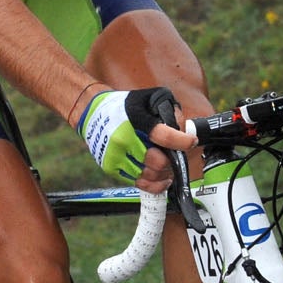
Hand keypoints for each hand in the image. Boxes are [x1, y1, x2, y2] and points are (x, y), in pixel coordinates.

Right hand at [76, 86, 194, 189]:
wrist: (91, 111)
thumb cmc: (122, 106)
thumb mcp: (147, 98)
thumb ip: (168, 111)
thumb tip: (182, 131)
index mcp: (135, 120)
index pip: (164, 136)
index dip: (182, 142)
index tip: (191, 142)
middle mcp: (124, 138)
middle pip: (158, 162)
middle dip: (171, 162)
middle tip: (174, 158)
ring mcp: (116, 155)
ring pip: (149, 176)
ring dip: (163, 174)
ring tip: (167, 169)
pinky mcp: (110, 167)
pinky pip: (137, 183)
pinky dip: (153, 184)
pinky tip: (160, 178)